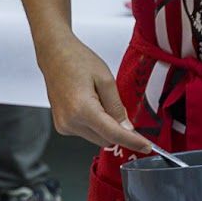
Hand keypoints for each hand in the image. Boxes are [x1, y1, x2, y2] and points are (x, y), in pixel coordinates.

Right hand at [37, 33, 152, 152]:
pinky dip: (94, 124)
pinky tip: (89, 104)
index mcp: (82, 109)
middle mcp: (70, 121)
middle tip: (120, 109)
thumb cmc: (77, 59)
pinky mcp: (61, 125)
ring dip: (105, 127)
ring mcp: (63, 125)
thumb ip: (117, 107)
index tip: (147, 147)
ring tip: (98, 100)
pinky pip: (86, 133)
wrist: (54, 54)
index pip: (113, 134)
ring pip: (96, 138)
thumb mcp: (106, 79)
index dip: (133, 141)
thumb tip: (127, 128)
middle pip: (105, 140)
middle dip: (118, 130)